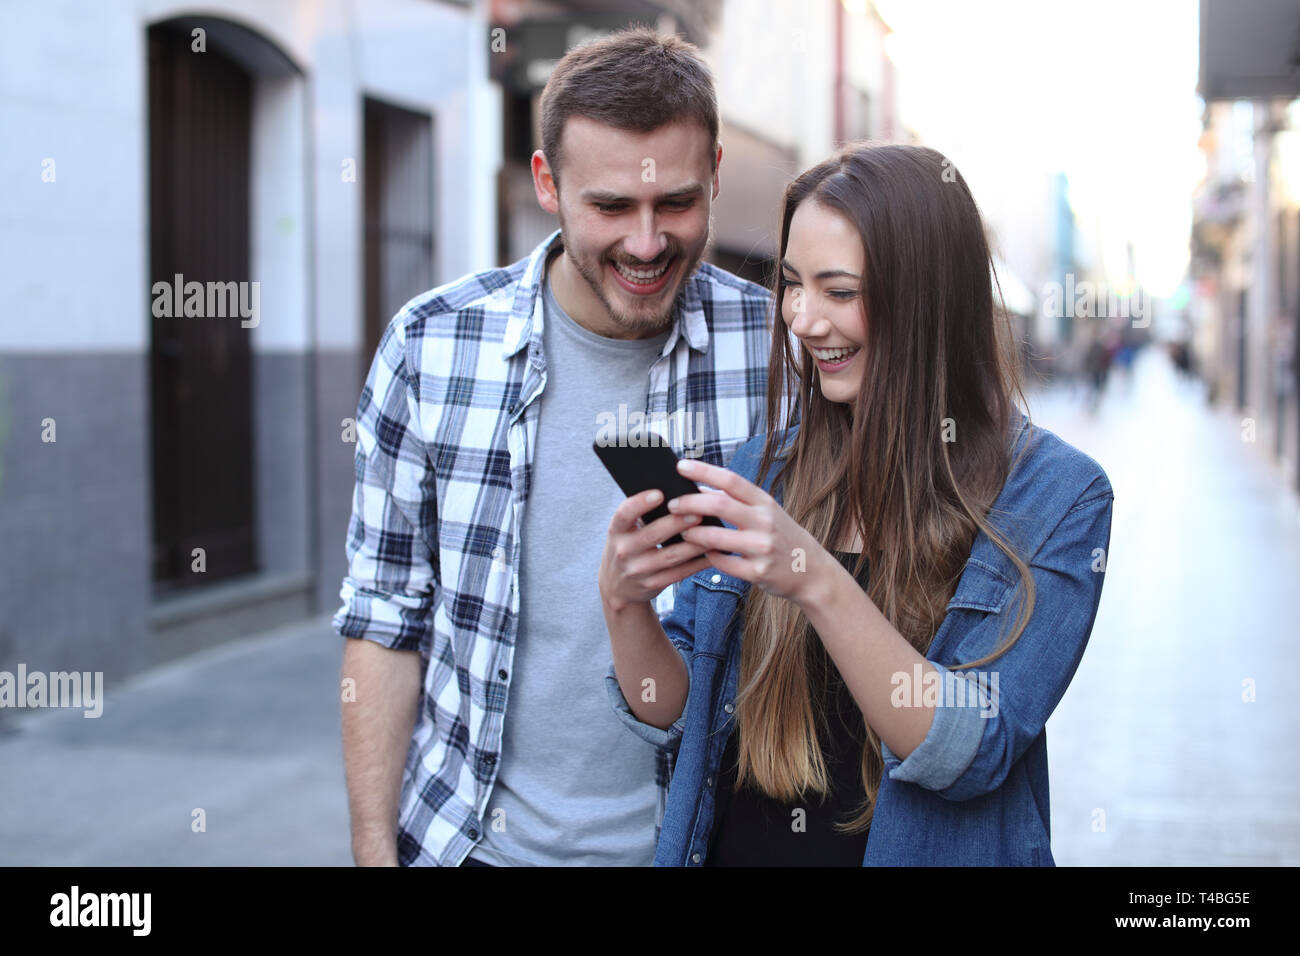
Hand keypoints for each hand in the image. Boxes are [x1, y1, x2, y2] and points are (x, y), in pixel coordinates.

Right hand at [598, 489, 714, 612]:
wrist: (618, 587)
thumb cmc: (628, 548)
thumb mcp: (624, 531)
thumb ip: (642, 515)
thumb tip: (677, 494)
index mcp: (616, 531)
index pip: (624, 514)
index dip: (640, 503)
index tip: (659, 493)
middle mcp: (624, 551)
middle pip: (653, 535)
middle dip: (676, 523)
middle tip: (697, 512)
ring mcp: (639, 570)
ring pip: (671, 556)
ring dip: (694, 544)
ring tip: (712, 531)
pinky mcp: (654, 584)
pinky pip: (680, 573)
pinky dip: (698, 562)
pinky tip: (713, 552)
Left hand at [670, 458, 827, 604]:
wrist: (813, 572)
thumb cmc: (784, 538)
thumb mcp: (769, 512)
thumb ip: (740, 502)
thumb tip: (703, 488)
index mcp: (765, 502)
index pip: (731, 480)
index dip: (704, 471)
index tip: (681, 465)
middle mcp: (765, 522)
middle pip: (719, 505)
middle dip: (690, 503)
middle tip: (671, 504)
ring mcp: (762, 548)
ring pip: (715, 538)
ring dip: (692, 534)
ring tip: (681, 532)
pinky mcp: (758, 572)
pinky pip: (723, 563)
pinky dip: (709, 557)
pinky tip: (703, 554)